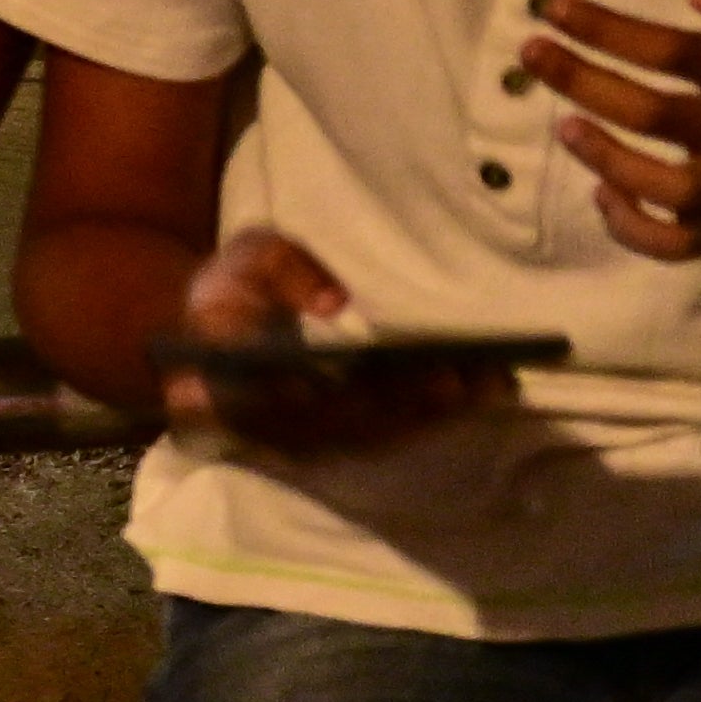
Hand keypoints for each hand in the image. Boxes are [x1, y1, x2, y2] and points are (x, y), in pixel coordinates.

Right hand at [146, 222, 512, 451]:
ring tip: (492, 383)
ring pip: (374, 436)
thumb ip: (280, 268)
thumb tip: (335, 301)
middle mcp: (268, 425)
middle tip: (477, 374)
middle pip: (351, 422)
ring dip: (435, 415)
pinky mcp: (326, 443)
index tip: (421, 373)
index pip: (299, 397)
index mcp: (236, 380)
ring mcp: (299, 441)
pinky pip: (382, 438)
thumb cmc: (234, 290)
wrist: (208, 337)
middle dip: (419, 401)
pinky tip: (475, 397)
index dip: (361, 391)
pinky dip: (431, 420)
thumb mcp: (246, 258)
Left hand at [524, 0, 700, 262]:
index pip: (679, 51)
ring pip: (662, 187)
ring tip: (563, 123)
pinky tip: (603, 190)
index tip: (554, 8)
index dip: (609, 29)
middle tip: (533, 53)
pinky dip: (629, 226)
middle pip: (657, 115)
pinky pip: (672, 243)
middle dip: (582, 81)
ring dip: (601, 156)